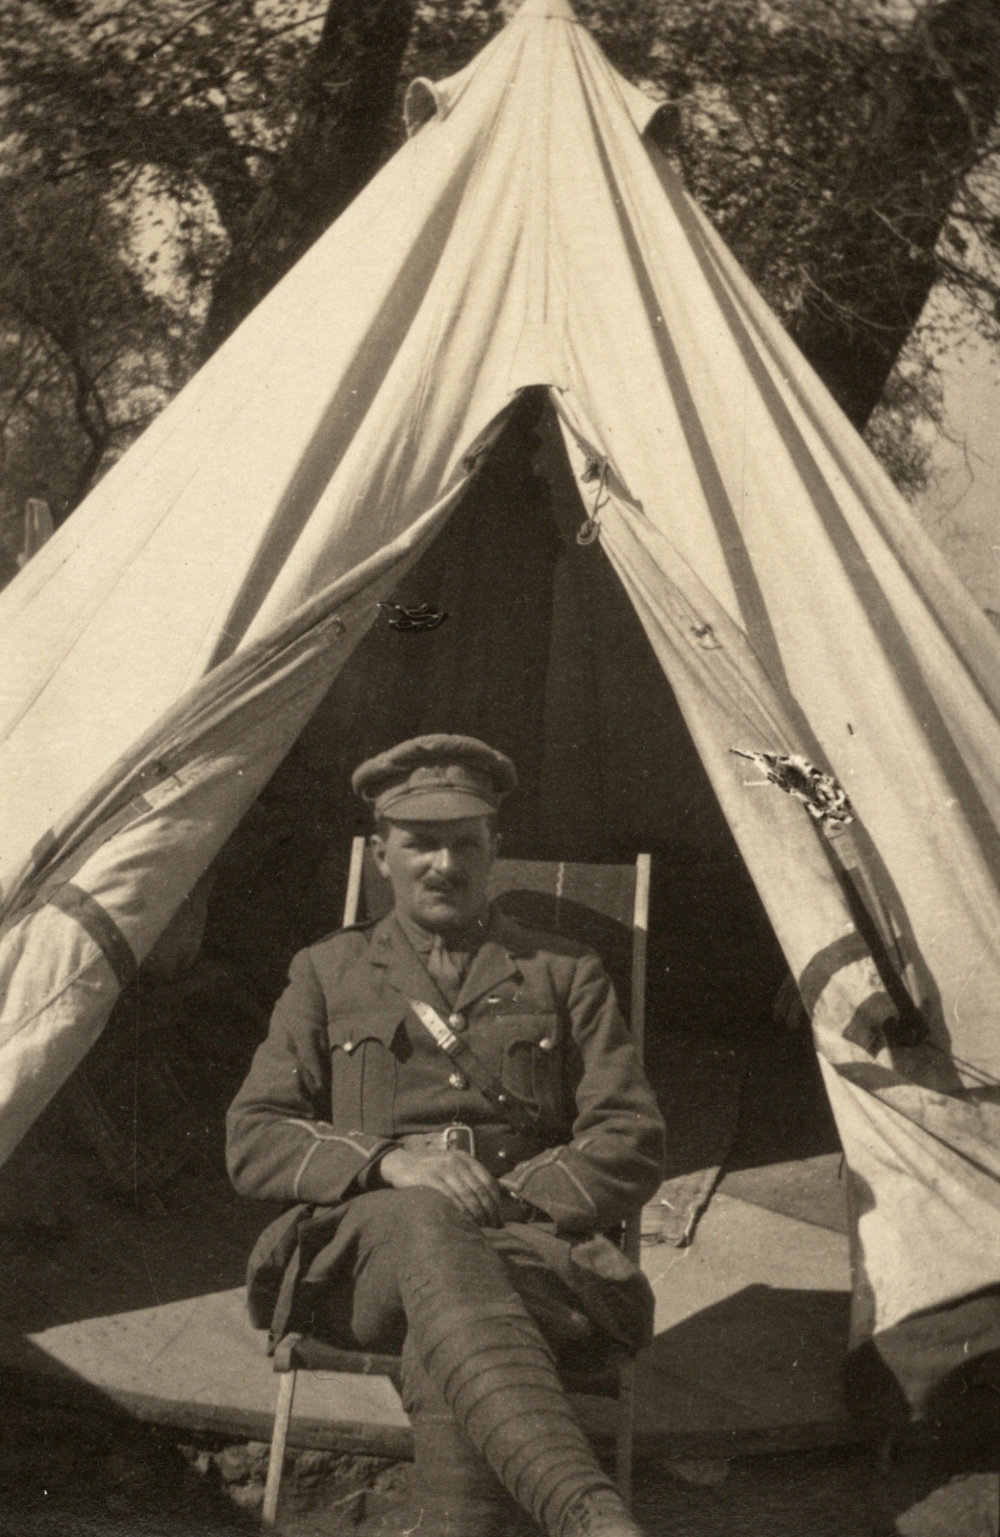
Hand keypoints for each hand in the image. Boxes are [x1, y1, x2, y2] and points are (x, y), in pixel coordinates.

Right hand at [378, 1146, 502, 1225]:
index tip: (499, 1217)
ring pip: (467, 1194)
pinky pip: (450, 1196)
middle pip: (480, 1189)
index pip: (488, 1180)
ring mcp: (443, 1169)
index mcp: (465, 1158)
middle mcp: (456, 1161)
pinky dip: (459, 1210)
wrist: (401, 1162)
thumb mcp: (453, 1165)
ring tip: (480, 1227)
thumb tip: (495, 1197)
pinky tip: (463, 1220)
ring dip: (476, 1213)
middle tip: (492, 1226)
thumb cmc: (431, 1169)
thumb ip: (470, 1176)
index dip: (496, 1201)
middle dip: (488, 1210)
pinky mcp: (429, 1178)